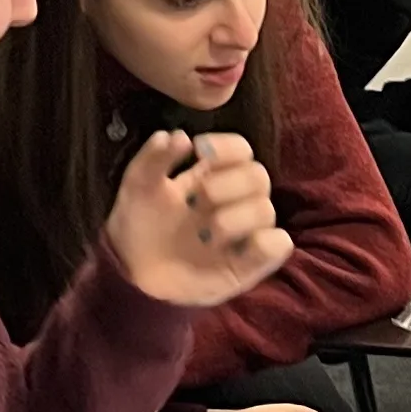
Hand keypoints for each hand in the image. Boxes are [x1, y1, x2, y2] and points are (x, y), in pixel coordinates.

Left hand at [103, 131, 288, 309]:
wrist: (132, 276)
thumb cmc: (137, 229)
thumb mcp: (136, 188)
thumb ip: (153, 159)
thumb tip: (179, 135)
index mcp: (210, 178)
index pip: (240, 151)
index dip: (227, 147)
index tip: (200, 151)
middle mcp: (233, 202)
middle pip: (258, 176)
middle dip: (227, 184)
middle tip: (195, 202)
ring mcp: (244, 233)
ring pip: (266, 209)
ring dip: (234, 218)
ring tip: (204, 235)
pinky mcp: (250, 264)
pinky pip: (278, 244)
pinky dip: (264, 242)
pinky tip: (233, 250)